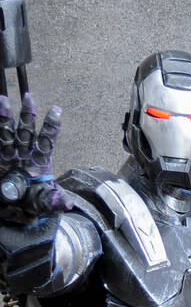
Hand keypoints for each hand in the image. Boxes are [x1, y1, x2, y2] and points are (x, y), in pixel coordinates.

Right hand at [0, 92, 73, 222]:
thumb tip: (68, 203)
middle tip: (29, 97)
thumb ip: (54, 201)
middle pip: (26, 131)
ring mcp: (9, 155)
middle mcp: (25, 154)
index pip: (47, 141)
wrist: (14, 209)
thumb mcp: (45, 203)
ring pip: (7, 133)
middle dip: (28, 115)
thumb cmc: (33, 202)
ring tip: (3, 100)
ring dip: (5, 118)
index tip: (56, 109)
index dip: (51, 126)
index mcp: (40, 161)